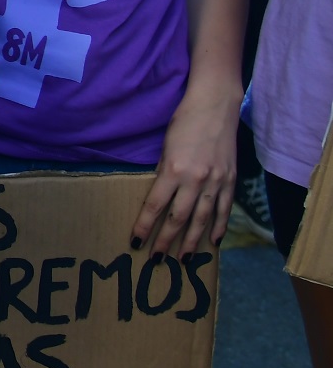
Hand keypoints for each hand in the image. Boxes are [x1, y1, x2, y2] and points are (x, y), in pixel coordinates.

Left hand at [133, 85, 238, 256]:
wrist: (216, 107)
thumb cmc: (183, 122)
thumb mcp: (165, 146)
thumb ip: (164, 172)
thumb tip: (160, 197)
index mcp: (173, 170)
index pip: (155, 206)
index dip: (145, 226)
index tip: (136, 241)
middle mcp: (196, 180)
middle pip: (178, 219)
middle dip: (167, 241)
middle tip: (158, 259)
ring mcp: (216, 182)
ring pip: (202, 220)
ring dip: (192, 242)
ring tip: (184, 259)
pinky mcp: (231, 181)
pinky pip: (224, 210)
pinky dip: (219, 227)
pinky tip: (214, 242)